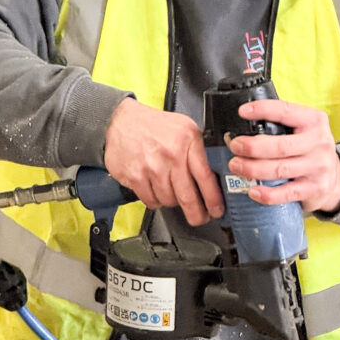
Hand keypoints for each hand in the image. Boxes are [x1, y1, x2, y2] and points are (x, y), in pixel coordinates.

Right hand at [104, 98, 224, 226]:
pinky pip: (151, 201)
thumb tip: (214, 179)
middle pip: (187, 196)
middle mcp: (170, 155)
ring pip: (169, 201)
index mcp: (187, 141)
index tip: (216, 210)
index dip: (213, 199)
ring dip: (172, 200)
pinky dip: (155, 199)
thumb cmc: (156, 126)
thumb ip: (199, 152)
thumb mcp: (186, 129)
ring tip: (170, 189)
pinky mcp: (134, 177)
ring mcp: (151, 167)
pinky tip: (155, 188)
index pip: (205, 177)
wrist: (122, 121)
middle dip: (196, 214)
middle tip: (199, 218)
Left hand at [227, 99, 339, 214]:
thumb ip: (280, 118)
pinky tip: (253, 191)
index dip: (262, 110)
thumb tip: (247, 100)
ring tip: (236, 165)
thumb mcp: (303, 127)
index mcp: (314, 121)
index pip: (286, 111)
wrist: (335, 177)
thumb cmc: (309, 148)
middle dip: (253, 147)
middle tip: (235, 146)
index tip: (242, 112)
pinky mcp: (315, 188)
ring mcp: (318, 167)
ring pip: (280, 169)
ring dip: (253, 169)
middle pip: (281, 146)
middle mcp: (319, 143)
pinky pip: (286, 193)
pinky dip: (267, 194)